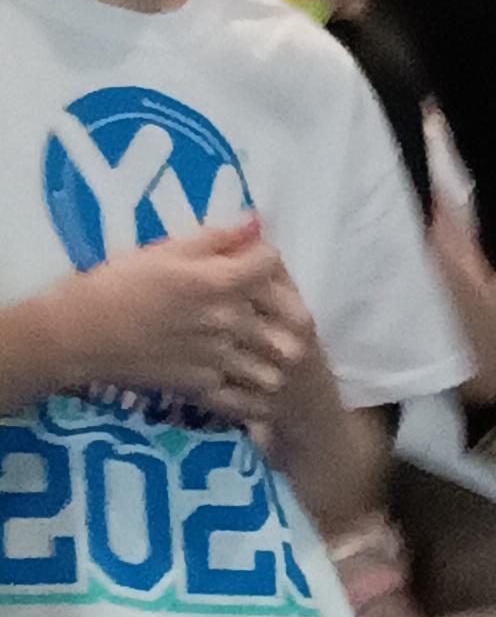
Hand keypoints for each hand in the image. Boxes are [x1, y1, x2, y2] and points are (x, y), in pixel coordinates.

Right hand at [60, 220, 309, 425]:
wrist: (82, 333)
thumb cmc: (118, 283)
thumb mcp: (163, 251)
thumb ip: (214, 239)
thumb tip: (254, 221)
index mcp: (218, 282)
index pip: (272, 264)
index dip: (268, 259)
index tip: (255, 261)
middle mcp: (228, 322)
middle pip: (292, 321)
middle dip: (287, 313)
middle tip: (270, 309)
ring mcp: (221, 359)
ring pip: (278, 366)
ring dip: (275, 358)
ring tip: (262, 350)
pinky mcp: (206, 388)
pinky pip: (247, 395)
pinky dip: (251, 391)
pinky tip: (243, 381)